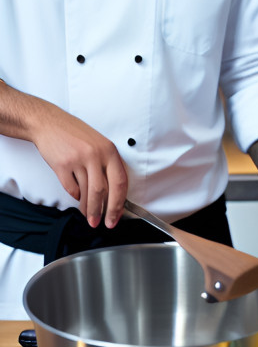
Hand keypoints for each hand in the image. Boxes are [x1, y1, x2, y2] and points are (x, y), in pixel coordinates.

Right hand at [29, 100, 127, 228]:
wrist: (49, 123)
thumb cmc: (75, 134)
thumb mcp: (98, 144)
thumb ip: (107, 166)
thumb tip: (114, 195)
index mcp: (109, 150)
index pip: (120, 181)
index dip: (119, 203)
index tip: (116, 216)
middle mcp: (95, 154)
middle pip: (103, 191)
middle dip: (104, 211)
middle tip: (102, 223)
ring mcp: (78, 159)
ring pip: (87, 192)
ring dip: (88, 209)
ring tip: (88, 216)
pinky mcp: (62, 165)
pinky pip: (71, 189)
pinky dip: (75, 196)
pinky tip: (76, 197)